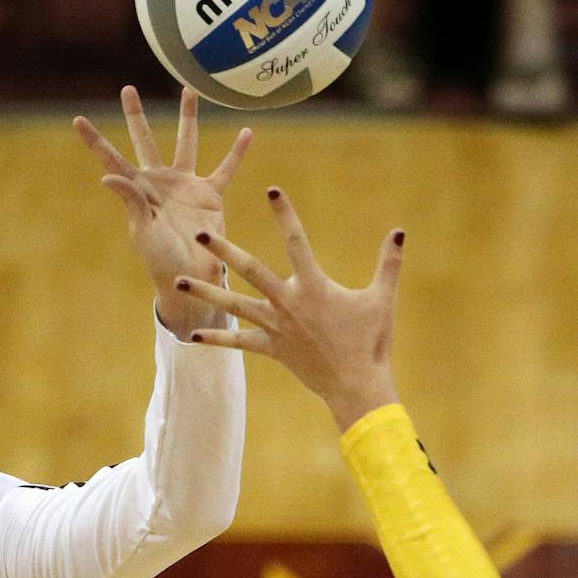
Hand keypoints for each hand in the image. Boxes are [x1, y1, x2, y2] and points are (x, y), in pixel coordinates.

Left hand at [75, 85, 251, 338]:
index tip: (77, 120)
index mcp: (137, 190)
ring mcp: (185, 184)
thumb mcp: (143, 230)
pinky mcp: (210, 194)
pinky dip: (237, 152)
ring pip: (186, 142)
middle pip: (145, 140)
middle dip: (136, 115)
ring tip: (189, 89)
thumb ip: (131, 200)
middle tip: (127, 89)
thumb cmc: (161, 259)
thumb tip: (109, 175)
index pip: (112, 159)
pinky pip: (225, 169)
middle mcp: (159, 181)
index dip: (95, 140)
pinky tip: (247, 132)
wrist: (191, 277)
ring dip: (188, 116)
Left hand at [174, 189, 405, 431]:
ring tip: (177, 281)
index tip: (272, 190)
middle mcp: (289, 303)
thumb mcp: (383, 299)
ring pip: (234, 305)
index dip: (285, 214)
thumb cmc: (372, 342)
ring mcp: (277, 327)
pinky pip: (240, 343)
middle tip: (201, 234)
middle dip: (224, 251)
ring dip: (205, 292)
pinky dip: (217, 340)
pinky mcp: (272, 349)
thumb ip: (388, 263)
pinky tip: (192, 337)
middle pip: (250, 271)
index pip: (296, 241)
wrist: (357, 386)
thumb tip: (399, 231)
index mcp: (314, 287)